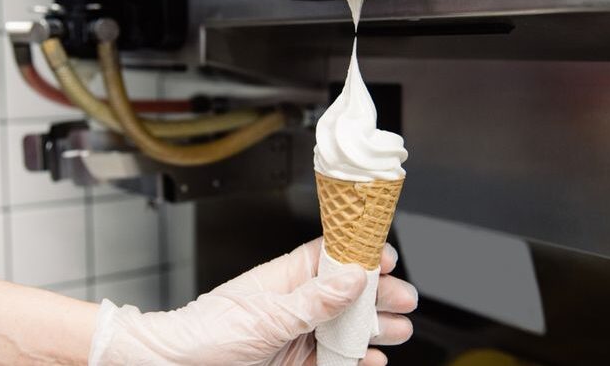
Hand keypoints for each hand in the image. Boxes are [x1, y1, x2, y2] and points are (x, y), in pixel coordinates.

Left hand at [89, 238, 416, 365]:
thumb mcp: (264, 316)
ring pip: (344, 327)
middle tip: (405, 300)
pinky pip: (334, 359)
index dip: (359, 255)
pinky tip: (374, 359)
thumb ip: (312, 301)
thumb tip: (351, 277)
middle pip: (345, 294)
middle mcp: (293, 304)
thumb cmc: (204, 333)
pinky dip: (356, 360)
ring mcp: (296, 334)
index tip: (385, 256)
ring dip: (373, 328)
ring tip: (399, 330)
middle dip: (377, 296)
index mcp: (284, 278)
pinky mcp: (296, 363)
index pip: (329, 258)